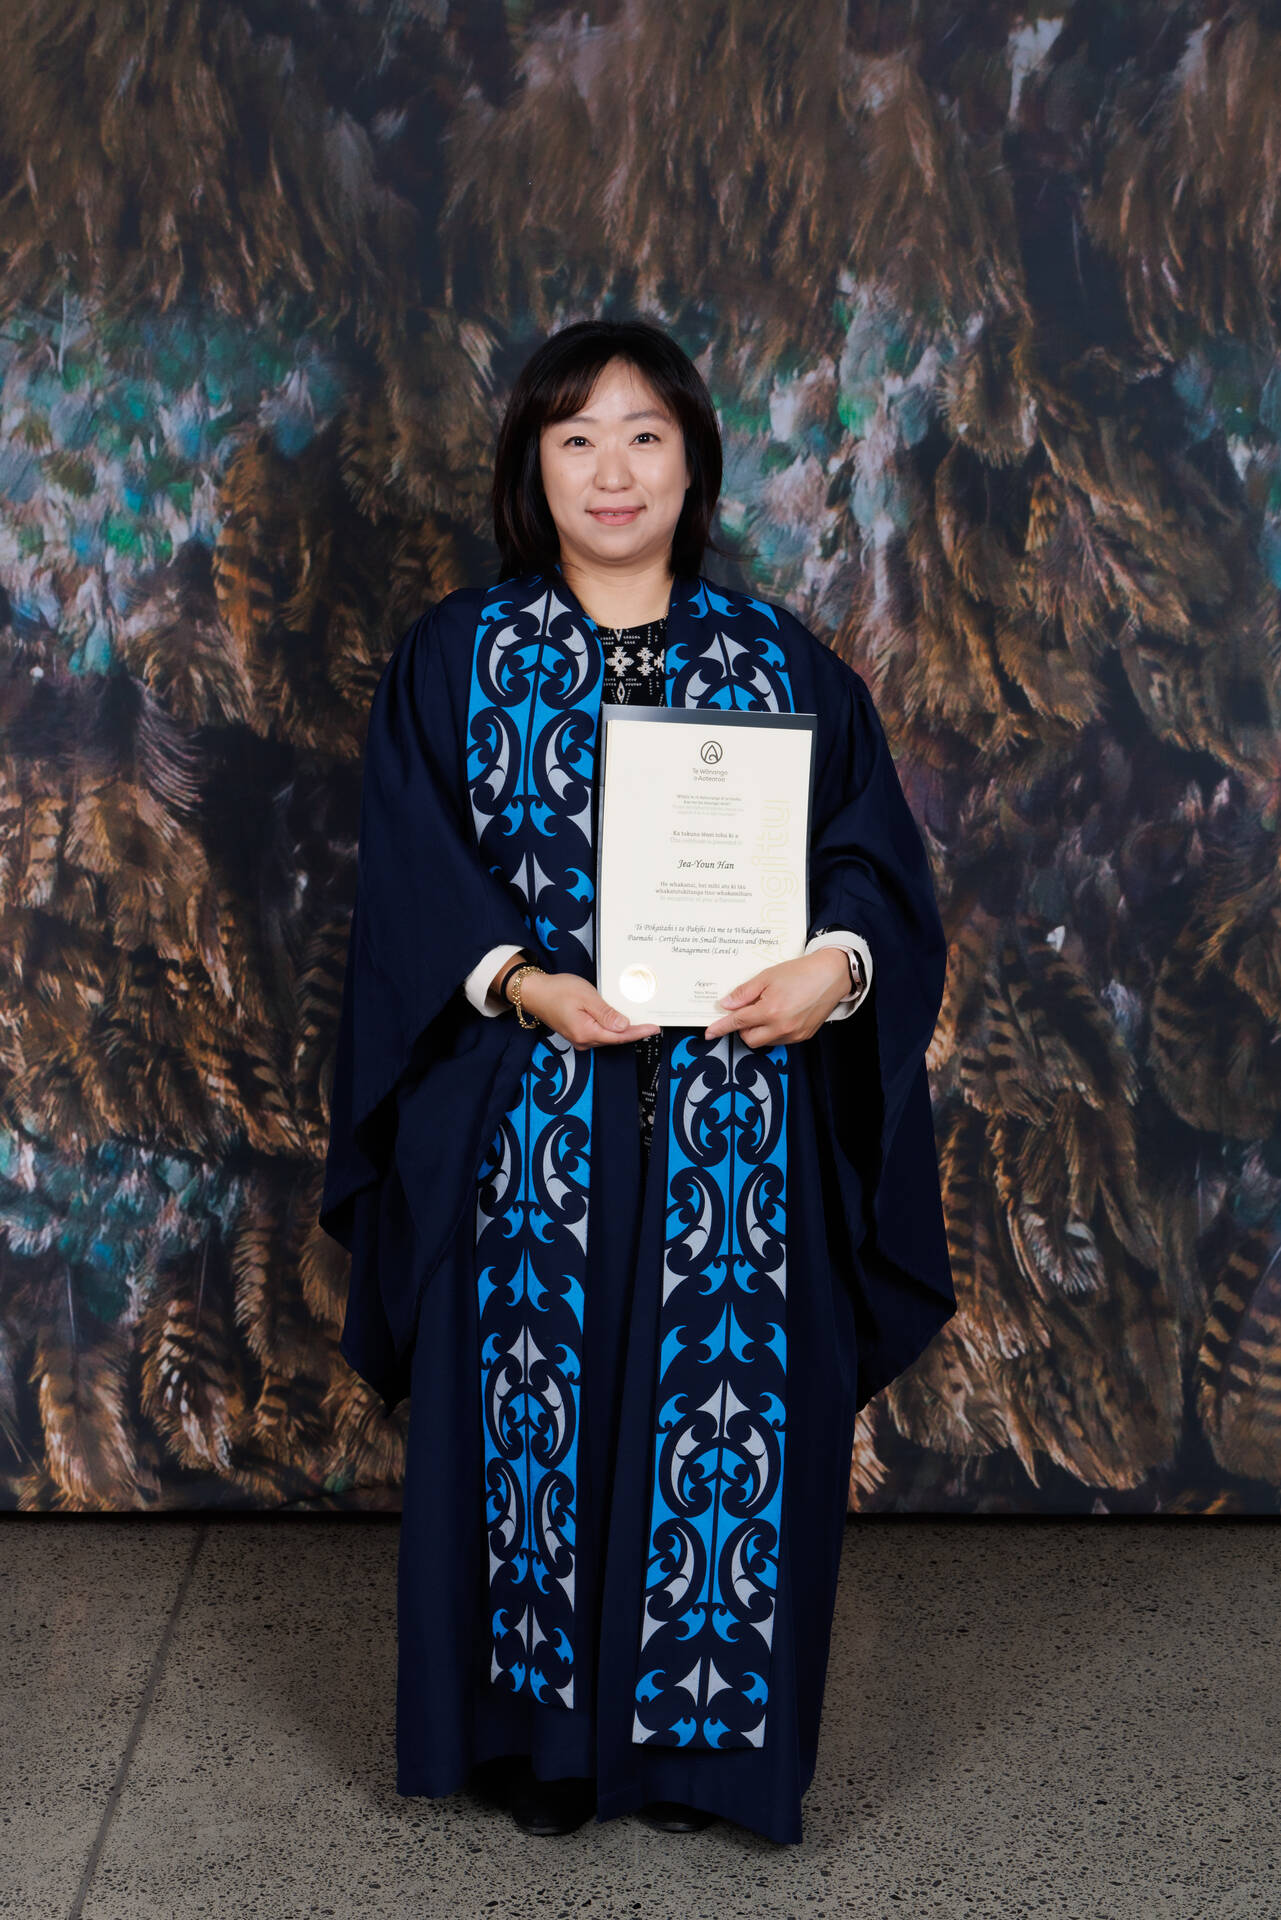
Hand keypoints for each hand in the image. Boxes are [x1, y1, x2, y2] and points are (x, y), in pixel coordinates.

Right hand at [514, 968, 661, 1050]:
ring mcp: (579, 1039)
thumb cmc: (557, 991)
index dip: (639, 1032)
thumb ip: (606, 1013)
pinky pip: (599, 1033)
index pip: (620, 1036)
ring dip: (623, 1030)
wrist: (534, 992)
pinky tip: (618, 1020)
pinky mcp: (577, 1034)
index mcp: (586, 1033)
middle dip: (634, 1031)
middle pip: (615, 1038)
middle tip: (651, 1023)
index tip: (655, 1028)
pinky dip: (611, 1028)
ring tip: (639, 1021)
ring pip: (608, 1037)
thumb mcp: (586, 997)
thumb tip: (624, 1026)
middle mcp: (583, 1041)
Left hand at [703, 947, 854, 1046]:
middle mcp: (782, 1027)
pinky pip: (780, 1040)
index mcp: (770, 1011)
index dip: (721, 1027)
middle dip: (743, 1028)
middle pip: (749, 1039)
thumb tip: (726, 1005)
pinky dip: (773, 1031)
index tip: (709, 1032)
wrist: (831, 975)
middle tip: (748, 1010)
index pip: (738, 1023)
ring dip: (758, 1031)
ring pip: (764, 1042)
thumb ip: (744, 993)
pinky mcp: (803, 1037)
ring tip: (768, 1009)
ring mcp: (794, 1034)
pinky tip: (780, 1015)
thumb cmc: (801, 972)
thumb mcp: (767, 976)